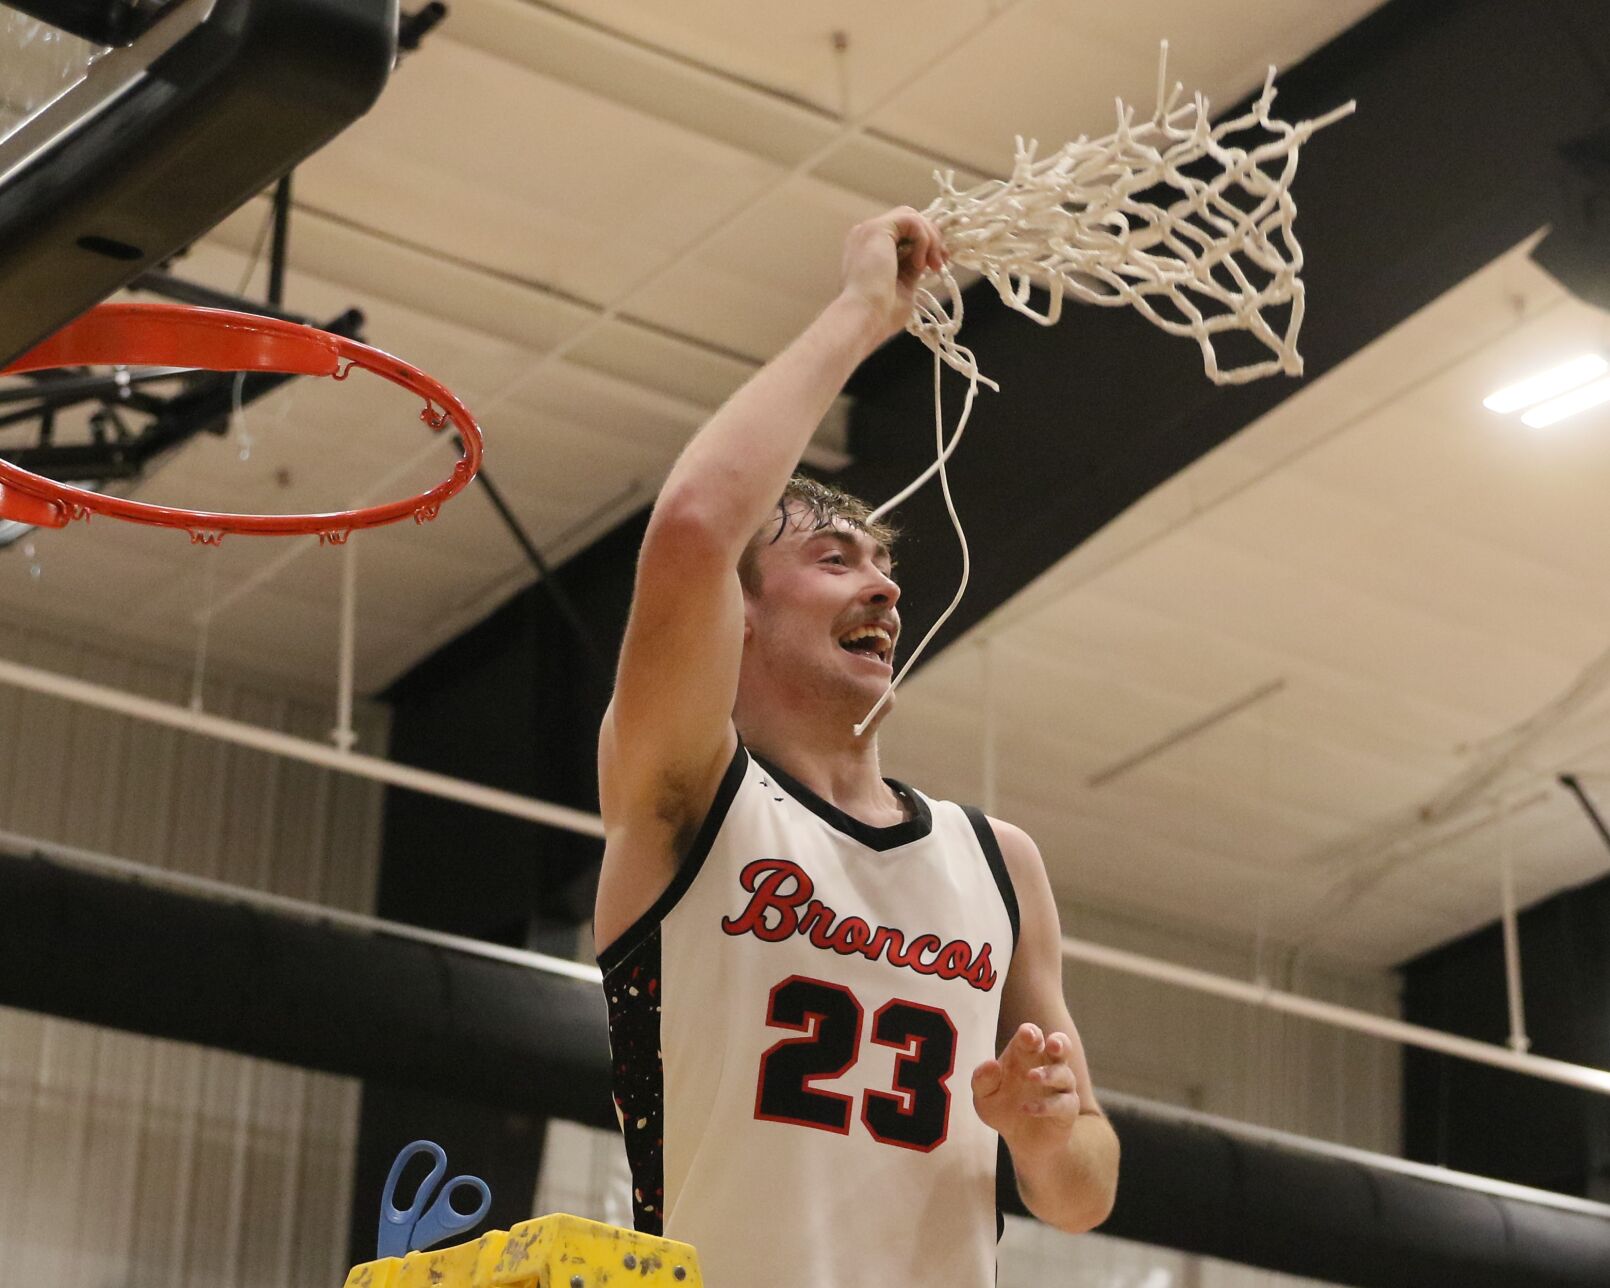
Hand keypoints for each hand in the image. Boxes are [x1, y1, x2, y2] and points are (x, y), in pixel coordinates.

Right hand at [838, 207, 946, 341]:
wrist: (865, 318)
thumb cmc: (881, 312)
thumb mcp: (903, 285)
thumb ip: (912, 267)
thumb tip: (928, 256)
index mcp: (868, 249)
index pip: (902, 233)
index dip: (925, 244)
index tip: (939, 264)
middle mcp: (865, 235)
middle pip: (908, 220)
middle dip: (931, 238)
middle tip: (941, 262)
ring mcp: (869, 230)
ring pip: (911, 216)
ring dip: (930, 239)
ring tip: (933, 264)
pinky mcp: (876, 228)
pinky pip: (911, 220)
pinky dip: (923, 239)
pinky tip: (919, 264)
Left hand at [971, 1023, 1081, 1161]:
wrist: (1021, 1143)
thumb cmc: (1003, 1109)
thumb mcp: (984, 1097)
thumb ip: (982, 1080)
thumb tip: (991, 1064)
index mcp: (1025, 1055)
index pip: (1031, 1036)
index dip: (1030, 1033)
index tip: (1027, 1035)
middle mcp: (1046, 1066)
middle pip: (1061, 1046)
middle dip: (1059, 1042)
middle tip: (1052, 1045)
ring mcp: (1060, 1087)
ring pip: (1065, 1074)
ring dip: (1049, 1073)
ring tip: (1031, 1077)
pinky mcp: (1068, 1109)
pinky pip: (1063, 1103)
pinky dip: (1047, 1105)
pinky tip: (1027, 1109)